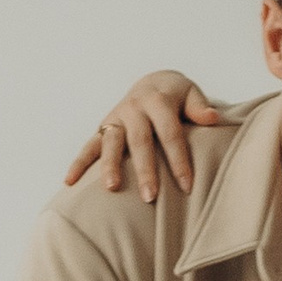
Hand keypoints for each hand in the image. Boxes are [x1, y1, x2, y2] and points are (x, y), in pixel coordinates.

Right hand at [65, 73, 223, 197]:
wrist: (152, 83)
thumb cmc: (177, 97)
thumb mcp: (190, 94)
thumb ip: (199, 107)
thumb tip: (212, 118)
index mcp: (158, 100)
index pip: (170, 133)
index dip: (179, 160)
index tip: (187, 186)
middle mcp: (134, 108)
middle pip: (140, 142)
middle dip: (145, 170)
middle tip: (151, 197)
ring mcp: (116, 118)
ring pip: (111, 143)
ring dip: (110, 166)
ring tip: (112, 188)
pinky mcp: (103, 128)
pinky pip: (88, 146)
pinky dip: (78, 163)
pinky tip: (69, 182)